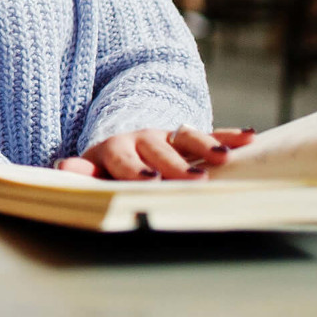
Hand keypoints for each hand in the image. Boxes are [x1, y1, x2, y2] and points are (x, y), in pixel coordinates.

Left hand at [54, 125, 255, 180]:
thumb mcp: (93, 170)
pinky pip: (211, 134)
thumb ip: (83, 172)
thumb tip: (65, 168)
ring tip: (224, 160)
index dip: (135, 169)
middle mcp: (143, 139)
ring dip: (206, 146)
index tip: (149, 181)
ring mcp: (168, 137)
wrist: (124, 142)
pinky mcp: (188, 138)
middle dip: (176, 165)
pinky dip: (229, 136)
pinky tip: (250, 138)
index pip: (123, 157)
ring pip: (187, 138)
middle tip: (193, 179)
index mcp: (116, 149)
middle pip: (159, 150)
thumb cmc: (108, 168)